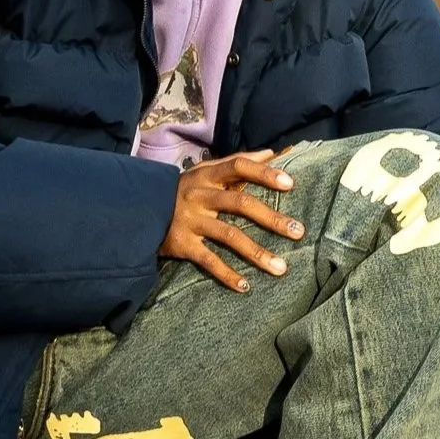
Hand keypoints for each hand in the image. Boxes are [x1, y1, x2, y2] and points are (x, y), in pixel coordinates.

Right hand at [159, 150, 306, 292]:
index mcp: (208, 175)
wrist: (140, 209)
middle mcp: (201, 196)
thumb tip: (274, 152)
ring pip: (229, 236)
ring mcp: (191, 221)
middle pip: (240, 203)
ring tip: (281, 268)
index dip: (265, 174)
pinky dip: (227, 275)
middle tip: (299, 231)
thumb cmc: (184, 189)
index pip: (239, 167)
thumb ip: (238, 162)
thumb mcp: (206, 171)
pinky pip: (208, 261)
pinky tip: (245, 286)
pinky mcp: (182, 245)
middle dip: (272, 218)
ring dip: (257, 253)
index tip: (291, 184)